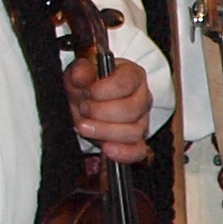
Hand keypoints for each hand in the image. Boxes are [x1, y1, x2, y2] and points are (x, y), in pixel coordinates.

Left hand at [65, 51, 152, 165]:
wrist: (87, 101)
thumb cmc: (88, 84)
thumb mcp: (80, 72)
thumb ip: (81, 70)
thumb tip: (81, 75)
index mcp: (133, 76)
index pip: (127, 83)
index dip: (104, 90)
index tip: (88, 91)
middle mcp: (142, 99)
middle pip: (131, 110)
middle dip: (101, 112)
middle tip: (84, 108)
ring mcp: (141, 122)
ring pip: (133, 132)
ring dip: (105, 131)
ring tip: (84, 126)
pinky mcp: (136, 142)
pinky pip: (138, 151)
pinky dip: (123, 153)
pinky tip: (107, 149)